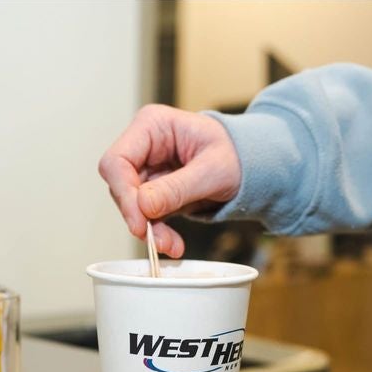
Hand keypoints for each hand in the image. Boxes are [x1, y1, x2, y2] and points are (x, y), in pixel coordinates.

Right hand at [98, 104, 240, 257]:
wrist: (253, 166)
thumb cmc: (237, 155)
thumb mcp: (213, 171)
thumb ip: (177, 188)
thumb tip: (144, 206)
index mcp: (152, 126)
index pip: (117, 160)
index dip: (123, 193)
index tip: (139, 221)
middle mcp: (143, 146)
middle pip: (120, 185)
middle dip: (138, 216)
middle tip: (159, 241)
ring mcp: (147, 169)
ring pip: (132, 205)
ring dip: (149, 229)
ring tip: (172, 245)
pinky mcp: (154, 191)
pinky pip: (146, 215)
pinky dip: (158, 232)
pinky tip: (173, 243)